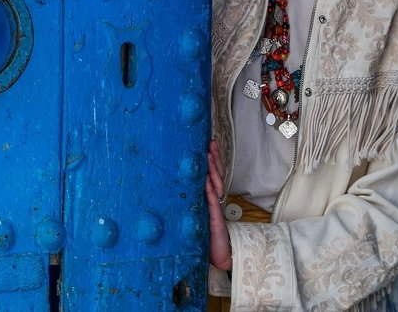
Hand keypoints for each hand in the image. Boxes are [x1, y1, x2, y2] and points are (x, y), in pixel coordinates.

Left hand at [205, 140, 231, 270]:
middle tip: (211, 143)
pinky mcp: (215, 219)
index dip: (213, 159)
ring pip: (216, 185)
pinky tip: (206, 181)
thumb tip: (177, 187)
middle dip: (214, 158)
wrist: (220, 255)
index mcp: (212, 197)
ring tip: (208, 156)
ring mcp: (216, 208)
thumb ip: (192, 202)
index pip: (214, 174)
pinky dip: (209, 191)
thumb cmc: (206, 235)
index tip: (209, 144)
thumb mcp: (197, 214)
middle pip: (217, 175)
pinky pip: (212, 202)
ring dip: (212, 170)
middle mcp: (216, 200)